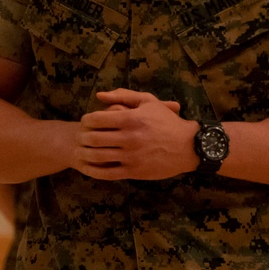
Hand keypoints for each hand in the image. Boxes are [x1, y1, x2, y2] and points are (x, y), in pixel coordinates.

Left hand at [74, 89, 197, 180]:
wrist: (188, 146)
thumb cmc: (167, 121)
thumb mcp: (149, 102)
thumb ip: (123, 95)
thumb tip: (99, 95)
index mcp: (132, 119)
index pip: (97, 119)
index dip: (87, 120)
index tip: (86, 121)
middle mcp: (129, 138)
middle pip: (94, 138)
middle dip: (83, 136)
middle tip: (81, 136)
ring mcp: (131, 156)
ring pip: (97, 156)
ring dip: (85, 153)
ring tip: (82, 150)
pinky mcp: (133, 171)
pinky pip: (106, 173)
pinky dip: (93, 170)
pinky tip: (89, 166)